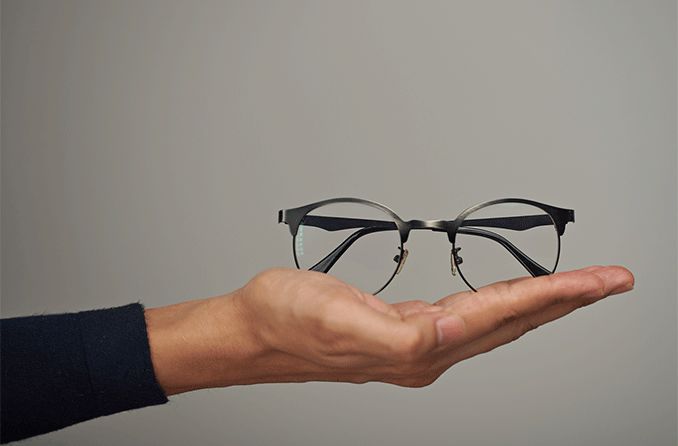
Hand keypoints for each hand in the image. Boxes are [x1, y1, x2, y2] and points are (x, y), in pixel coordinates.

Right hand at [145, 266, 633, 394]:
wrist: (254, 329)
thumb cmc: (286, 320)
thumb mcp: (335, 320)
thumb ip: (398, 335)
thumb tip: (448, 330)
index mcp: (417, 348)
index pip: (500, 315)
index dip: (552, 295)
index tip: (598, 281)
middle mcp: (426, 350)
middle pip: (512, 322)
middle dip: (565, 301)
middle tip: (611, 281)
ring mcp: (416, 343)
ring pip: (497, 321)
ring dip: (541, 303)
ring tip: (578, 288)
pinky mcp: (403, 330)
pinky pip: (471, 316)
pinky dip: (504, 303)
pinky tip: (511, 298)